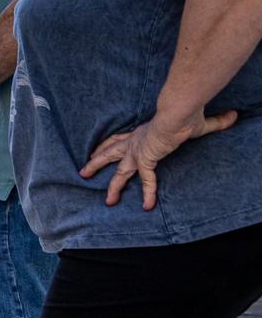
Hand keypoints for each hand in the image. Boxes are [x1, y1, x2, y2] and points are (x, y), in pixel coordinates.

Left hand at [81, 109, 238, 209]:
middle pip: (109, 153)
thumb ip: (216, 121)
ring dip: (113, 186)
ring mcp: (137, 152)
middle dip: (96, 163)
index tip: (96, 150)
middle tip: (83, 172)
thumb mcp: (199, 122)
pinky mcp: (146, 159)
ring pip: (119, 171)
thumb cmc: (185, 113)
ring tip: (108, 201)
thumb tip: (234, 115)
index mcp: (140, 132)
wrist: (178, 112)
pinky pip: (147, 180)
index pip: (117, 139)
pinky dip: (148, 193)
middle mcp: (134, 142)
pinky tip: (148, 206)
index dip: (106, 145)